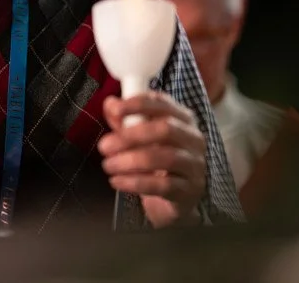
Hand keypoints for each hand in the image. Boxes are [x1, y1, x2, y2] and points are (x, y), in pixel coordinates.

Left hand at [97, 92, 205, 227]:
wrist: (177, 196)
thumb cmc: (157, 157)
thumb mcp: (139, 136)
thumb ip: (124, 120)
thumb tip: (110, 104)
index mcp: (182, 118)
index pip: (163, 104)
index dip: (138, 104)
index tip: (115, 110)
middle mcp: (193, 138)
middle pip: (166, 130)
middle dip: (131, 136)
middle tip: (104, 146)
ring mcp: (194, 165)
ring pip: (165, 158)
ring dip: (130, 161)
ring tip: (108, 165)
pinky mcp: (189, 190)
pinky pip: (163, 185)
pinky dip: (135, 182)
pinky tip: (117, 181)